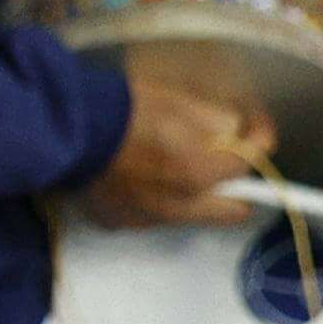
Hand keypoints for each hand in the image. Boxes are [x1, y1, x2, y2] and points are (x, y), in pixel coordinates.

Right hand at [81, 74, 266, 227]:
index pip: (252, 163)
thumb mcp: (178, 100)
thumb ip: (217, 121)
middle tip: (222, 161)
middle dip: (235, 185)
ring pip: (190, 213)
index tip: (254, 128)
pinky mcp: (119, 223)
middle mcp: (179, 207)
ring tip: (168, 165)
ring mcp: (148, 220)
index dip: (260, 139)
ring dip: (192, 193)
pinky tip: (133, 176)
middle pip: (233, 209)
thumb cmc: (124, 108)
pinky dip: (152, 198)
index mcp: (198, 174)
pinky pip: (150, 215)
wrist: (62, 128)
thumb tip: (233, 132)